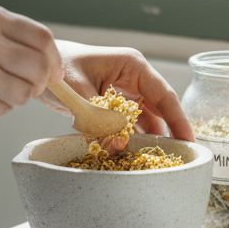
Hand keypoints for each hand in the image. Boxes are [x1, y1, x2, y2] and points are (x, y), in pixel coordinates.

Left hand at [43, 40, 193, 145]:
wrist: (39, 66)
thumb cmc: (58, 67)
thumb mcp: (78, 90)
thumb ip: (99, 118)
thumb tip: (120, 145)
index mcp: (132, 66)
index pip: (163, 95)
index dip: (178, 119)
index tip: (189, 140)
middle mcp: (133, 78)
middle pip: (159, 109)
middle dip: (168, 133)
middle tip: (179, 157)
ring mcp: (125, 92)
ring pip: (144, 120)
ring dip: (146, 139)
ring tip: (156, 160)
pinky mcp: (114, 104)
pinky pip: (128, 124)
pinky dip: (128, 138)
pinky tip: (131, 155)